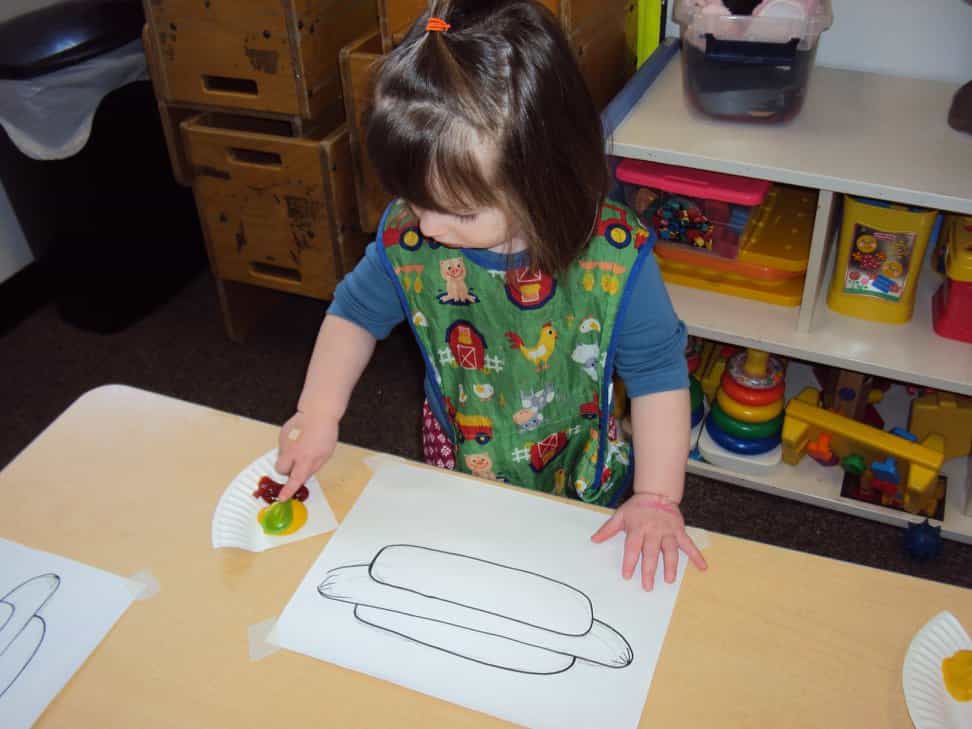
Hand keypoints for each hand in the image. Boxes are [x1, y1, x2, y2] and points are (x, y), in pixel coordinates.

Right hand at [275, 411, 338, 500]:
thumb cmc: (325, 433)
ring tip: (301, 447)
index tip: (282, 497)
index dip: (288, 490)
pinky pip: (283, 446)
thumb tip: (303, 477)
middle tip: (296, 465)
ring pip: (281, 457)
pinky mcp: (281, 435)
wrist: (318, 412)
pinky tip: (299, 438)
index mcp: (306, 458)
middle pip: (280, 470)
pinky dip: (289, 446)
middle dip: (285, 471)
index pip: (295, 479)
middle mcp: (292, 452)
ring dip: (288, 457)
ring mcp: (285, 443)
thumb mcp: (325, 455)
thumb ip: (313, 468)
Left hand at [591, 493, 706, 590]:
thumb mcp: (620, 515)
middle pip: (651, 553)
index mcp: (638, 528)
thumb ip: (608, 529)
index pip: (633, 547)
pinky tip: (702, 567)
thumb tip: (594, 539)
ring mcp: (668, 532)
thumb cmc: (637, 507)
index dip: (630, 562)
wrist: (657, 493)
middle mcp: (653, 531)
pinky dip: (696, 555)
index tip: (628, 576)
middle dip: (649, 570)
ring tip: (669, 580)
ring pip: (670, 550)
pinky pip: (689, 544)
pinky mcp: (679, 531)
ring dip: (670, 566)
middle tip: (648, 586)